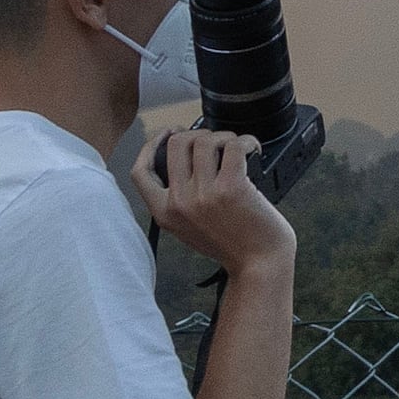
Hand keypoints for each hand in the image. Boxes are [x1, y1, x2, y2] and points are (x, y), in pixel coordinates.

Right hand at [136, 126, 291, 279]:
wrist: (259, 265)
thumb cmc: (232, 244)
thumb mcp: (189, 227)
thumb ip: (179, 200)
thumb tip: (184, 159)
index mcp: (164, 213)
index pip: (139, 172)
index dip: (150, 144)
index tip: (167, 133)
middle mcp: (179, 203)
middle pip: (175, 144)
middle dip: (197, 134)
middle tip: (215, 142)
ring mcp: (203, 195)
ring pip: (205, 140)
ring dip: (225, 137)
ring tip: (237, 149)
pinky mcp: (231, 187)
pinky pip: (233, 146)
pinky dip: (246, 141)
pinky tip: (252, 149)